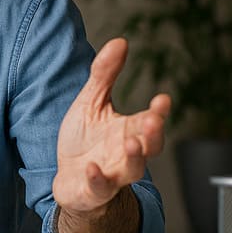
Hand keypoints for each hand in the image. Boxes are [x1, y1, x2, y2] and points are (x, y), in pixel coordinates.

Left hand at [53, 38, 171, 212]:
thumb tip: (120, 41)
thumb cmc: (85, 139)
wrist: (68, 177)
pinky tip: (92, 168)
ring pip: (132, 170)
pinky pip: (99, 187)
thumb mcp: (91, 102)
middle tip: (154, 120)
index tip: (162, 98)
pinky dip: (98, 179)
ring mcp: (113, 173)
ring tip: (132, 144)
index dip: (159, 111)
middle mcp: (127, 153)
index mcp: (130, 131)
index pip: (151, 120)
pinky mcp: (94, 190)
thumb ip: (105, 74)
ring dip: (135, 158)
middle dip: (154, 133)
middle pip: (150, 145)